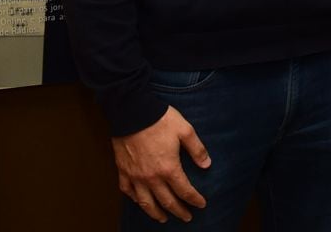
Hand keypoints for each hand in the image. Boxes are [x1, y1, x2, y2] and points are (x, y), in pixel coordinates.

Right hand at [113, 106, 210, 221]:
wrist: (132, 111)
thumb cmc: (160, 120)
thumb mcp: (185, 130)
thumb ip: (197, 149)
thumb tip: (207, 165)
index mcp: (169, 168)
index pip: (184, 190)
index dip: (194, 199)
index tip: (201, 204)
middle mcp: (151, 177)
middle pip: (167, 201)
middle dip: (179, 211)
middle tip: (186, 217)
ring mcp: (135, 176)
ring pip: (146, 202)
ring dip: (155, 213)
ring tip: (163, 219)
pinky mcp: (123, 170)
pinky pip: (127, 191)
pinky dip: (135, 199)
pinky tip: (140, 201)